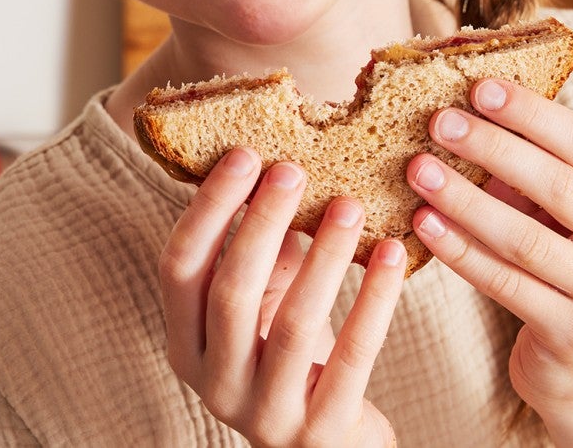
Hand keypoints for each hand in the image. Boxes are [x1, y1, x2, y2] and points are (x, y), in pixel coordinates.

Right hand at [159, 147, 405, 446]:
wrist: (325, 442)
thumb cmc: (291, 354)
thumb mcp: (266, 300)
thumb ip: (266, 246)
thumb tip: (282, 161)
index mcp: (186, 342)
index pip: (179, 267)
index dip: (209, 208)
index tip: (244, 154)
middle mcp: (213, 380)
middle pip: (229, 291)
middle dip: (262, 222)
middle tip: (293, 168)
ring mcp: (264, 412)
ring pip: (293, 322)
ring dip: (324, 256)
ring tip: (350, 205)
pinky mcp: (320, 430)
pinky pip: (353, 355)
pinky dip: (374, 298)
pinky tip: (393, 253)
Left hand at [407, 79, 572, 444]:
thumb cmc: (566, 268)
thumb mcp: (564, 216)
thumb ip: (534, 169)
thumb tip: (464, 107)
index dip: (533, 113)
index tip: (479, 87)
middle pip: (560, 185)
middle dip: (494, 148)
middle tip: (439, 122)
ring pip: (526, 239)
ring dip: (465, 200)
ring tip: (418, 171)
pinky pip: (506, 284)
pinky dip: (461, 252)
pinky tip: (424, 226)